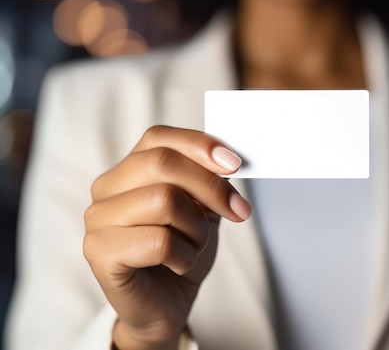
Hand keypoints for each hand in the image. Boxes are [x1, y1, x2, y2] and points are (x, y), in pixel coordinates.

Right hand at [83, 125, 251, 349]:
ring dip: (197, 228)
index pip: (159, 138)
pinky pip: (158, 241)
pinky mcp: (99, 252)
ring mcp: (98, 219)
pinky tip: (179, 264)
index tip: (235, 163)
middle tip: (237, 210)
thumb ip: (210, 179)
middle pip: (162, 163)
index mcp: (129, 170)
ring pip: (163, 200)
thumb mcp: (204, 208)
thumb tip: (228, 158)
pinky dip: (184, 255)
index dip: (200, 145)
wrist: (168, 304)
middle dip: (210, 187)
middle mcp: (107, 188)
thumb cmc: (182, 251)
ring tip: (195, 245)